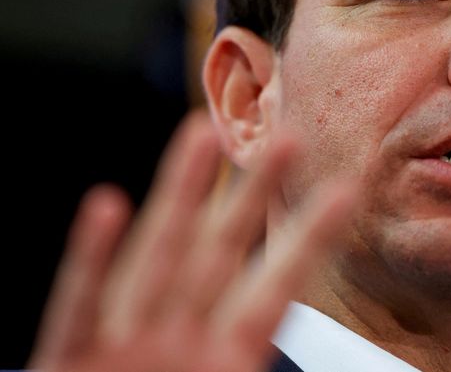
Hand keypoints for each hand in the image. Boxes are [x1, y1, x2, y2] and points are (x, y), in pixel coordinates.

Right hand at [28, 111, 359, 371]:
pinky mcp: (72, 363)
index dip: (310, 237)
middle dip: (251, 196)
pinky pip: (80, 308)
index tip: (344, 192)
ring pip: (157, 258)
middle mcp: (179, 338)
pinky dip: (89, 261)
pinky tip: (104, 207)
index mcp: (227, 358)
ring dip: (179, 197)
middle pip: (221, 252)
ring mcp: (127, 346)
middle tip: (287, 139)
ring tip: (202, 136)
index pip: (278, 284)